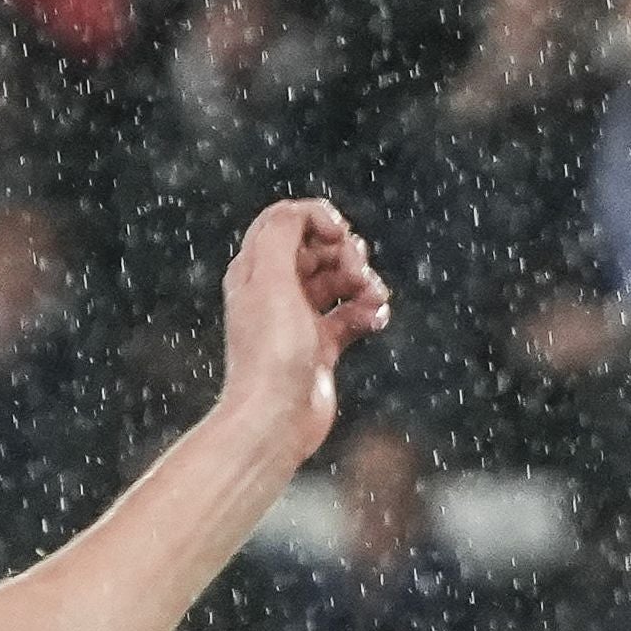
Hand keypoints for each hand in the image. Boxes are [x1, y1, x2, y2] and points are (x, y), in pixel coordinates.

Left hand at [219, 198, 391, 460]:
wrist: (274, 419)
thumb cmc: (271, 352)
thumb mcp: (271, 280)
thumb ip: (284, 233)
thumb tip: (303, 211)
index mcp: (254, 271)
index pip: (287, 220)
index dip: (318, 217)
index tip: (339, 234)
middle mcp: (274, 293)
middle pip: (320, 247)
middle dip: (348, 251)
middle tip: (357, 271)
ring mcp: (298, 320)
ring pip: (341, 280)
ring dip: (365, 281)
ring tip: (373, 299)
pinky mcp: (320, 347)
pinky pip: (353, 314)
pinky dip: (369, 312)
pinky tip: (376, 320)